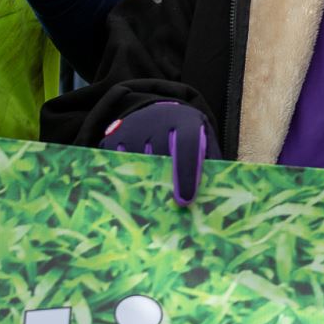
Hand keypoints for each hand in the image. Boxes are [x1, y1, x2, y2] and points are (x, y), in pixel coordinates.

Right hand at [100, 101, 219, 206]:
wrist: (160, 114)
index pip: (187, 144)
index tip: (185, 201)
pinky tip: (132, 191)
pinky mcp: (113, 136)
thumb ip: (209, 164)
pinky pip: (115, 162)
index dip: (186, 174)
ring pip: (136, 161)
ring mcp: (133, 127)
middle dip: (164, 184)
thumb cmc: (186, 137)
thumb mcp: (205, 142)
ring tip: (150, 204)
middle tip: (167, 209)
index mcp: (186, 121)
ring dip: (143, 184)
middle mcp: (158, 120)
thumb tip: (210, 197)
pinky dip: (123, 179)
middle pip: (159, 155)